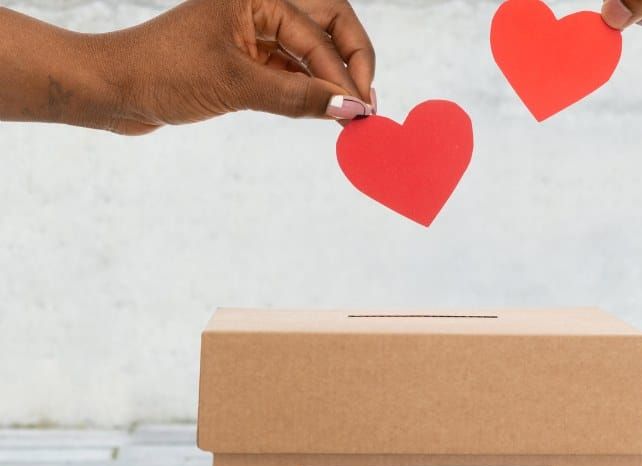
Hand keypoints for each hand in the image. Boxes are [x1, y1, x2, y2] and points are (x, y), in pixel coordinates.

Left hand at [0, 0, 374, 133]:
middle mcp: (259, 7)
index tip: (360, 109)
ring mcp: (252, 33)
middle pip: (328, 26)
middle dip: (351, 61)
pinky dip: (308, 91)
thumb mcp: (236, 86)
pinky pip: (290, 71)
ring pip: (310, 51)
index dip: (346, 70)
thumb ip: (296, 97)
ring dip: (331, 81)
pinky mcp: (245, 61)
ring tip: (349, 115)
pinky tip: (322, 113)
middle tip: (365, 101)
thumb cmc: (163, 72)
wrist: (113, 88)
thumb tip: (348, 108)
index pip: (321, 30)